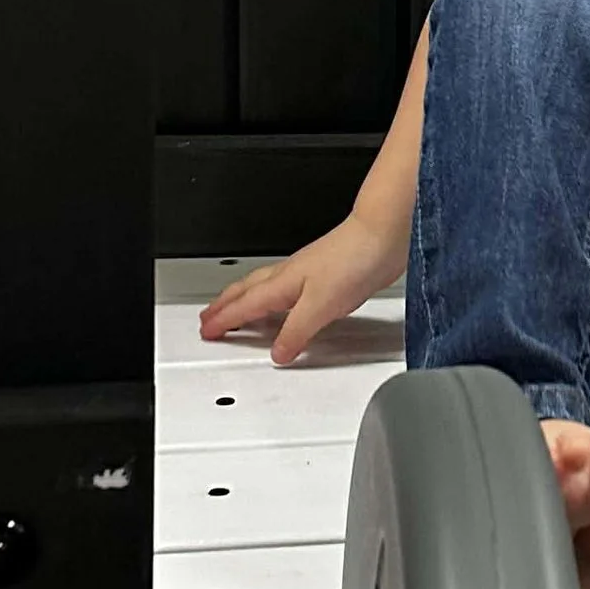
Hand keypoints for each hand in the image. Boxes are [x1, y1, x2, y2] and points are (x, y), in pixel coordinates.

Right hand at [199, 211, 401, 359]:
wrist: (382, 236)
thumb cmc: (354, 260)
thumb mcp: (321, 306)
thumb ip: (297, 331)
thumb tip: (278, 352)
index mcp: (282, 283)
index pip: (244, 306)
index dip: (224, 320)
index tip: (207, 331)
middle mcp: (289, 276)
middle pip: (246, 291)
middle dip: (224, 305)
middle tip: (208, 318)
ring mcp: (305, 273)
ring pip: (263, 287)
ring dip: (243, 299)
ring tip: (234, 309)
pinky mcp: (323, 275)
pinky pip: (284, 290)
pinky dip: (271, 299)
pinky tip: (284, 305)